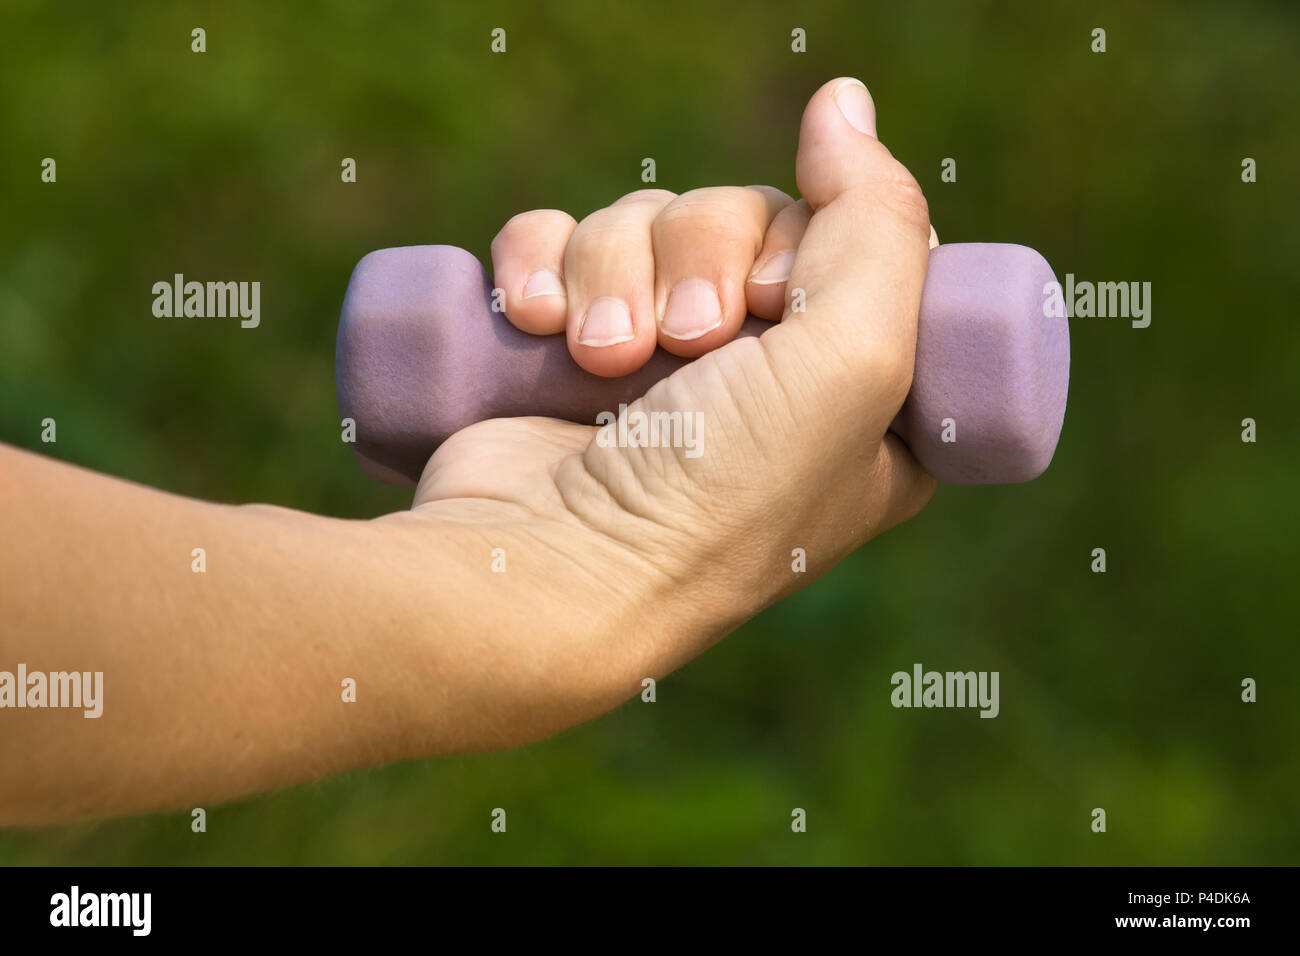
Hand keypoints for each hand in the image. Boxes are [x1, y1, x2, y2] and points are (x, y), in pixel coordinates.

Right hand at [400, 77, 936, 745]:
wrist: (545, 572)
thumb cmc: (715, 496)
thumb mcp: (853, 363)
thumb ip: (877, 221)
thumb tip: (844, 101)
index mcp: (858, 404)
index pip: (857, 247)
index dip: (818, 244)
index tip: (786, 300)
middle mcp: (761, 384)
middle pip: (746, 219)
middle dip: (705, 261)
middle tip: (686, 341)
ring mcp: (653, 367)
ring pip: (645, 221)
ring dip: (614, 271)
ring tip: (600, 359)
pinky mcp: (558, 351)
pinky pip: (556, 240)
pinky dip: (539, 264)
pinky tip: (533, 325)